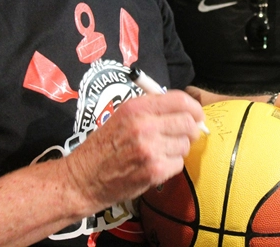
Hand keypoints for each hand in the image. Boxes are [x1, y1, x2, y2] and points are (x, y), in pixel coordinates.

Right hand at [63, 90, 204, 209]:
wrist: (83, 179)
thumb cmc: (104, 146)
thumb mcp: (123, 116)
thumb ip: (153, 109)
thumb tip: (187, 110)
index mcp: (136, 108)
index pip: (180, 100)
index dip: (194, 108)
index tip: (196, 115)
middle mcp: (144, 125)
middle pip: (188, 123)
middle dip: (190, 130)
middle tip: (183, 135)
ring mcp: (150, 149)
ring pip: (185, 145)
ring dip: (178, 149)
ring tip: (161, 152)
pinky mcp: (154, 170)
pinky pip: (178, 163)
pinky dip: (171, 165)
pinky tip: (156, 165)